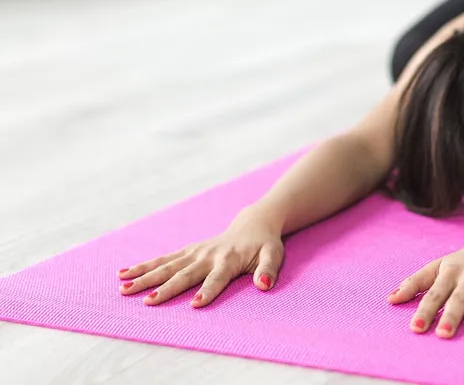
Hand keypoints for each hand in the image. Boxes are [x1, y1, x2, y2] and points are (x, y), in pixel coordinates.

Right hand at [116, 208, 284, 306]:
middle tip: (147, 301)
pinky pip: (162, 259)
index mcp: (229, 260)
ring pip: (166, 266)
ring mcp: (195, 252)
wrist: (253, 224)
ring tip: (123, 288)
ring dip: (145, 277)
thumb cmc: (265, 245)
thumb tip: (264, 285)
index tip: (194, 305)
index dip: (207, 291)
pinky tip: (123, 274)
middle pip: (184, 274)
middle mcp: (208, 256)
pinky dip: (143, 266)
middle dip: (166, 288)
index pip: (217, 279)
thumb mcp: (274, 255)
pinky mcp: (187, 251)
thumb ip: (269, 270)